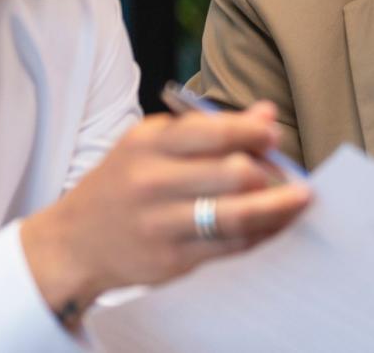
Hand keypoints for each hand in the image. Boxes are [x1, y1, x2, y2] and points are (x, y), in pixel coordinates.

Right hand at [21, 102, 312, 317]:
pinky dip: (260, 234)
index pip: (212, 132)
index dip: (253, 132)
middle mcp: (151, 184)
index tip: (273, 133)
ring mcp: (161, 225)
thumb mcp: (151, 145)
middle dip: (270, 173)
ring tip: (299, 200)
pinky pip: (230, 246)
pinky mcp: (171, 260)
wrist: (74, 243)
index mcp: (147, 145)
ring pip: (236, 216)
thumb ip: (208, 128)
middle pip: (232, 175)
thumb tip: (266, 113)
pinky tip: (274, 225)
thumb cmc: (123, 184)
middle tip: (287, 172)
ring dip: (277, 208)